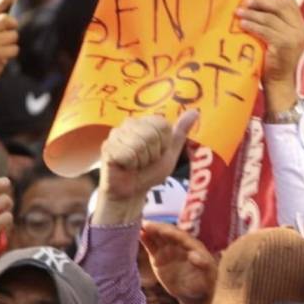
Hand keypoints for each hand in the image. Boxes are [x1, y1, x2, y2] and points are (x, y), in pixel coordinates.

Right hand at [94, 111, 198, 225]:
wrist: (132, 191)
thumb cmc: (149, 172)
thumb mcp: (170, 153)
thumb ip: (180, 132)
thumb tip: (195, 112)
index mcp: (146, 122)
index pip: (163, 125)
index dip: (164, 144)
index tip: (157, 153)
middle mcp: (129, 123)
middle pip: (152, 134)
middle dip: (153, 154)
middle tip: (145, 161)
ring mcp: (116, 134)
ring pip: (140, 144)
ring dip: (141, 161)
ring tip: (135, 164)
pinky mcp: (108, 146)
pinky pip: (128, 154)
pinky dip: (131, 165)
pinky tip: (125, 166)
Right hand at [140, 222, 216, 303]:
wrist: (193, 294)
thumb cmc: (204, 284)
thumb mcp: (208, 275)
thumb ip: (204, 265)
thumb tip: (195, 255)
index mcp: (193, 246)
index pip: (181, 236)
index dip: (171, 232)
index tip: (162, 230)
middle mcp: (180, 245)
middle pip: (168, 233)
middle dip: (157, 228)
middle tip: (145, 224)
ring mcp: (169, 250)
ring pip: (158, 237)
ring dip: (149, 230)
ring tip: (138, 225)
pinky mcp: (159, 257)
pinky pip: (151, 246)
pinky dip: (145, 240)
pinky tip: (138, 234)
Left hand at [236, 0, 303, 113]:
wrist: (279, 84)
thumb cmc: (276, 62)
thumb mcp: (282, 40)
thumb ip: (278, 25)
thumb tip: (258, 6)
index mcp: (301, 27)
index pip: (289, 3)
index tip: (256, 0)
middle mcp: (300, 30)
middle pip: (280, 6)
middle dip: (261, 2)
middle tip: (246, 3)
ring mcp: (293, 37)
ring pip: (270, 18)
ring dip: (252, 14)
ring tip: (238, 13)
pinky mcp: (283, 44)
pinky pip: (264, 30)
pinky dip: (251, 25)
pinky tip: (242, 24)